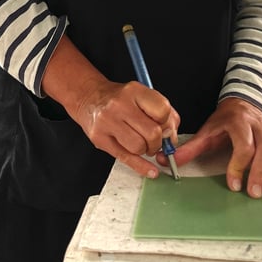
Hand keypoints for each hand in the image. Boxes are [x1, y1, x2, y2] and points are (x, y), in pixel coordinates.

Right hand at [40, 36, 179, 178]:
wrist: (89, 98)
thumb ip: (162, 112)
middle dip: (158, 142)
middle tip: (155, 141)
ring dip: (146, 151)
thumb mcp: (142, 95)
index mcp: (135, 91)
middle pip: (152, 132)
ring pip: (139, 147)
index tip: (165, 127)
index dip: (167, 122)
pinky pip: (125, 158)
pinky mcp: (100, 139)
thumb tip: (172, 136)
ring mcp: (108, 122)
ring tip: (142, 144)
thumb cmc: (120, 98)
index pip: (162, 109)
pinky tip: (150, 171)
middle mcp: (120, 105)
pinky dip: (141, 167)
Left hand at [162, 97, 261, 198]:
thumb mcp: (206, 131)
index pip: (243, 144)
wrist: (242, 103)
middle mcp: (258, 125)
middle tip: (254, 194)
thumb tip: (165, 160)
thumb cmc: (224, 121)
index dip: (239, 164)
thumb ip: (190, 147)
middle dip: (260, 172)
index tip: (233, 184)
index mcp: (239, 121)